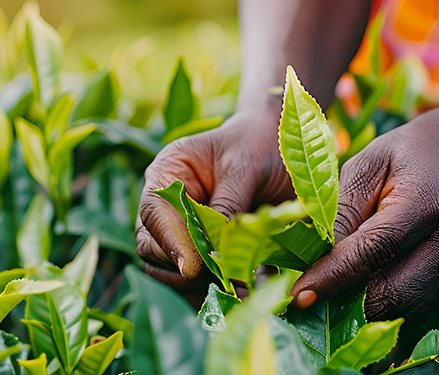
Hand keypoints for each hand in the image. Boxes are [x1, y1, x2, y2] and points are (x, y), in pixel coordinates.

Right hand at [136, 104, 293, 293]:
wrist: (286, 144)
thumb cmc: (260, 144)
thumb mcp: (244, 169)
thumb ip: (227, 206)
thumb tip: (214, 253)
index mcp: (167, 172)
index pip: (153, 212)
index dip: (169, 242)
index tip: (192, 268)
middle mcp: (167, 204)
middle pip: (152, 248)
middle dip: (184, 268)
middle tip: (225, 281)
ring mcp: (182, 230)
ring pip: (169, 270)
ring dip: (198, 286)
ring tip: (237, 291)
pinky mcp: (203, 250)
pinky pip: (195, 280)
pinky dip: (213, 291)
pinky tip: (242, 295)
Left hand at [289, 101, 438, 334]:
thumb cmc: (401, 159)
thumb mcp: (364, 167)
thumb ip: (342, 212)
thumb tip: (313, 261)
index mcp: (427, 201)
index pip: (376, 249)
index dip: (335, 276)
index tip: (299, 296)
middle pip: (393, 292)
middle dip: (346, 305)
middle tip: (308, 304)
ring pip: (403, 312)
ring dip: (363, 316)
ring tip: (331, 302)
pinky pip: (415, 314)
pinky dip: (385, 314)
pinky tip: (360, 302)